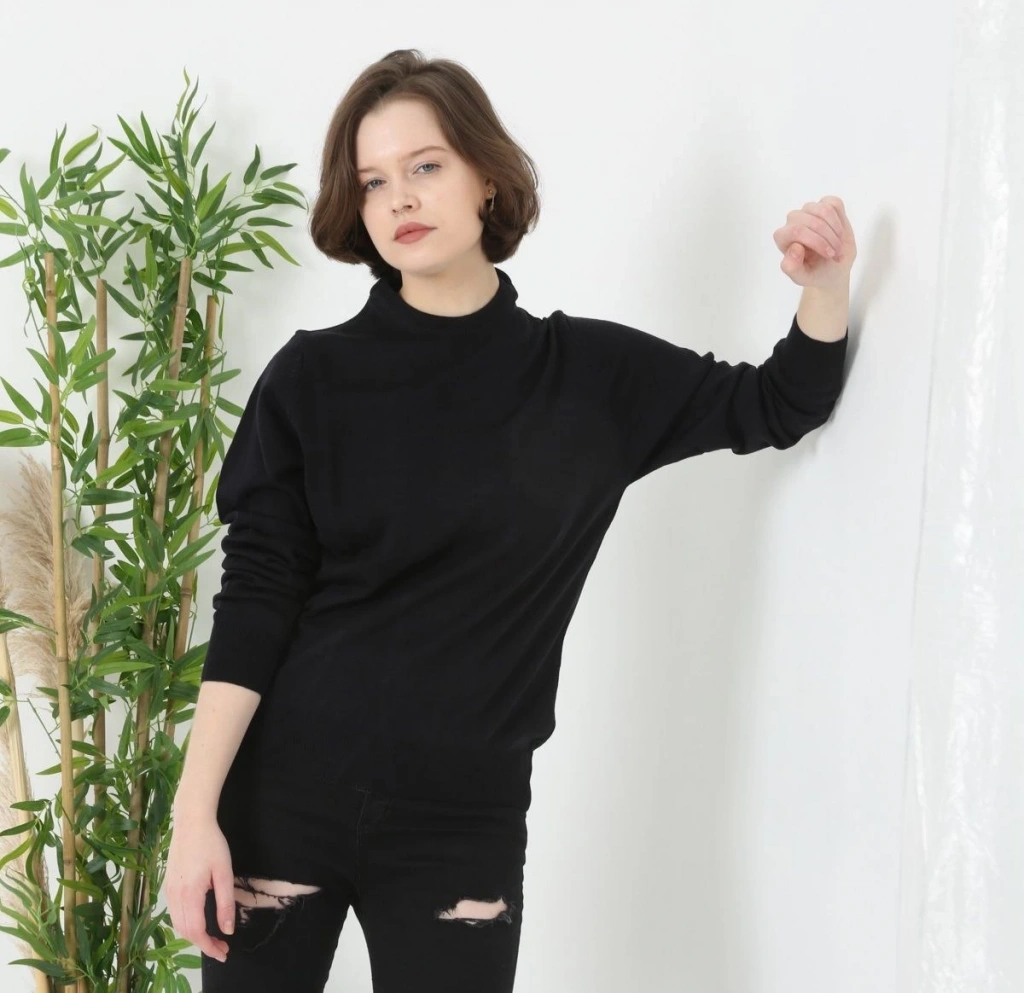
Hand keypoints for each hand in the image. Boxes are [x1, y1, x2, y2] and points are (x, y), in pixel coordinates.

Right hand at [164, 808, 234, 962]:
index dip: (209, 947)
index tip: (224, 953)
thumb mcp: (224, 872)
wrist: (191, 822)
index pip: (196, 931)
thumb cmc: (211, 844)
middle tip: (222, 948)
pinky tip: (199, 920)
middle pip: (185, 931)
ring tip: (212, 937)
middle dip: (203, 944)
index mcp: (189, 894)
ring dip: (193, 935)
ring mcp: (168, 891)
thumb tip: (228, 929)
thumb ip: (225, 902)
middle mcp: (174, 896)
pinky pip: (174, 912)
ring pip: (177, 924)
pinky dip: (186, 923)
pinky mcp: (167, 885)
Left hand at [774, 196, 855, 289]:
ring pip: (824, 210)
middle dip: (829, 239)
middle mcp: (793, 221)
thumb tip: (794, 247)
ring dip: (836, 230)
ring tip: (838, 246)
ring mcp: (808, 210)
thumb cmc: (815, 273)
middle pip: (813, 221)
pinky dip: (841, 219)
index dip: (817, 242)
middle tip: (836, 254)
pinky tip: (839, 233)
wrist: (833, 268)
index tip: (829, 255)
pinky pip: (834, 203)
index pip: (798, 230)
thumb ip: (792, 268)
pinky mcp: (824, 204)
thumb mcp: (803, 278)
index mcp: (783, 237)